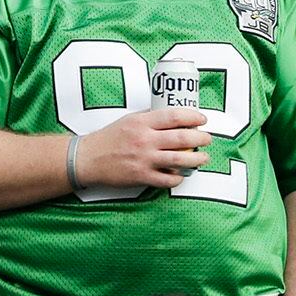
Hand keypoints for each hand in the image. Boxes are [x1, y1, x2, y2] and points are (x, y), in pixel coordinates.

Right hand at [75, 109, 210, 190]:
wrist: (89, 158)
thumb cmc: (109, 138)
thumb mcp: (129, 120)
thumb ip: (149, 117)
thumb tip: (172, 116)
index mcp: (142, 123)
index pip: (174, 116)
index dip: (193, 117)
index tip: (202, 119)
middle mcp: (145, 140)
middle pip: (182, 138)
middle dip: (200, 139)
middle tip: (207, 139)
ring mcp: (144, 159)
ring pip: (179, 160)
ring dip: (196, 159)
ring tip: (203, 157)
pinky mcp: (142, 176)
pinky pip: (167, 179)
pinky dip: (179, 177)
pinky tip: (182, 174)